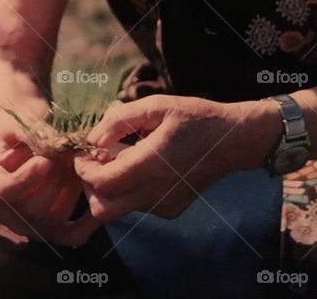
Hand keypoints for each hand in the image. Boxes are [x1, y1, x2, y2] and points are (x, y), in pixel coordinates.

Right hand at [0, 139, 100, 246]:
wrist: (17, 156)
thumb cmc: (11, 140)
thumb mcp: (8, 129)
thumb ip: (17, 131)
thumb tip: (38, 135)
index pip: (4, 193)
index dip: (26, 179)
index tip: (44, 160)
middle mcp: (3, 214)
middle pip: (32, 208)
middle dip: (55, 179)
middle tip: (69, 155)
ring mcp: (27, 228)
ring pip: (54, 219)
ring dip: (71, 190)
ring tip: (78, 165)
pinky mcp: (50, 233)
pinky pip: (71, 236)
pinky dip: (88, 222)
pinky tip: (96, 198)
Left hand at [73, 95, 280, 220]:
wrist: (233, 141)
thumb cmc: (193, 118)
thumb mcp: (156, 106)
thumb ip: (119, 120)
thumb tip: (93, 139)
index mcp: (152, 164)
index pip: (101, 183)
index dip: (83, 169)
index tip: (84, 151)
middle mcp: (157, 191)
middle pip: (102, 208)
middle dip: (90, 185)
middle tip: (96, 159)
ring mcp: (164, 205)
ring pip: (117, 208)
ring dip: (108, 186)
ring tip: (121, 157)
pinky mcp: (170, 210)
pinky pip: (136, 206)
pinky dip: (127, 189)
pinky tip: (138, 166)